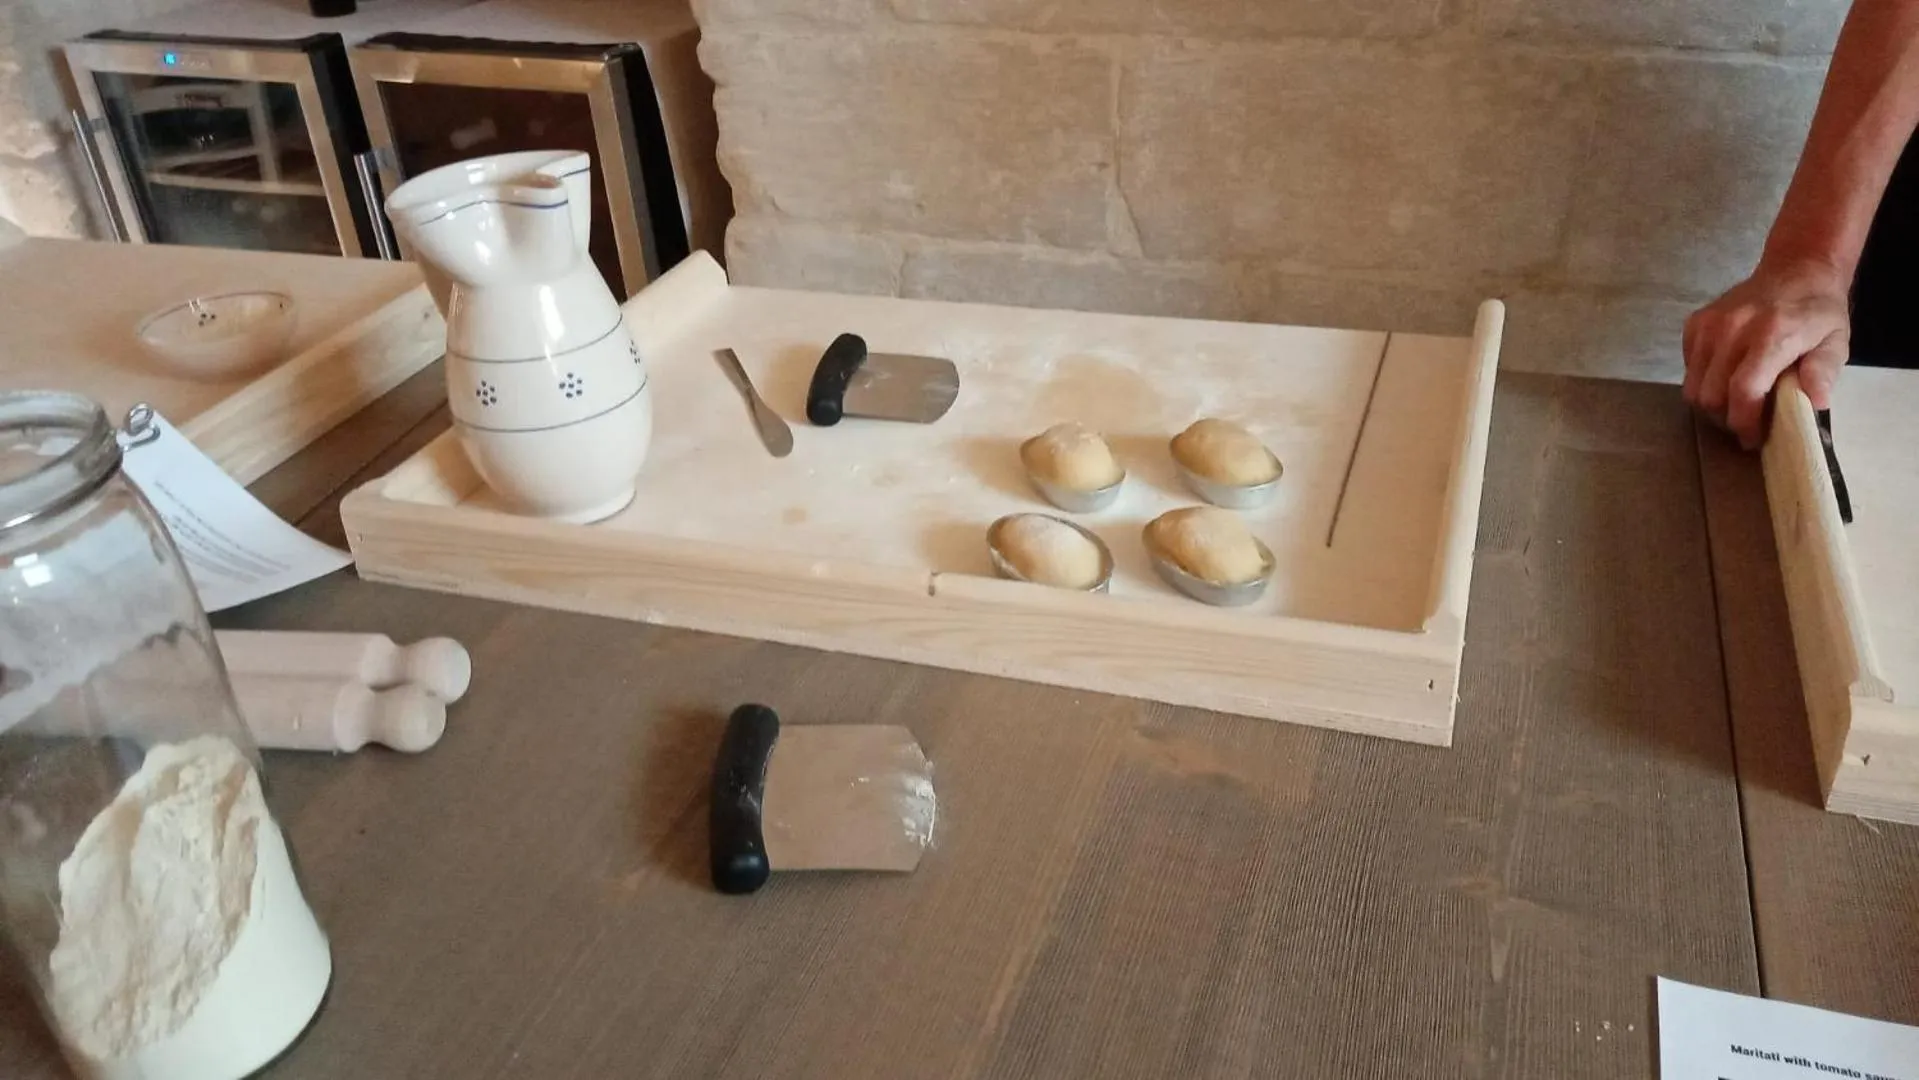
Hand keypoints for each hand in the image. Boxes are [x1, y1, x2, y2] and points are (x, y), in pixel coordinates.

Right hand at [1682, 257, 1850, 448]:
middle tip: (1746, 422)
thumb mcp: (1836, 341)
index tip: (1754, 437)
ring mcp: (1709, 324)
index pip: (1743, 390)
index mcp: (1772, 334)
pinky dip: (1703, 382)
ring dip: (1711, 405)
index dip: (1745, 422)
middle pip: (1711, 395)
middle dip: (1726, 418)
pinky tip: (1725, 377)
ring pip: (1693, 387)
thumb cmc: (1818, 312)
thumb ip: (1824, 371)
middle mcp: (1733, 328)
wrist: (1796, 270)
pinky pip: (1688, 369)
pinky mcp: (1695, 324)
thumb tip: (1816, 402)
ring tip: (1734, 404)